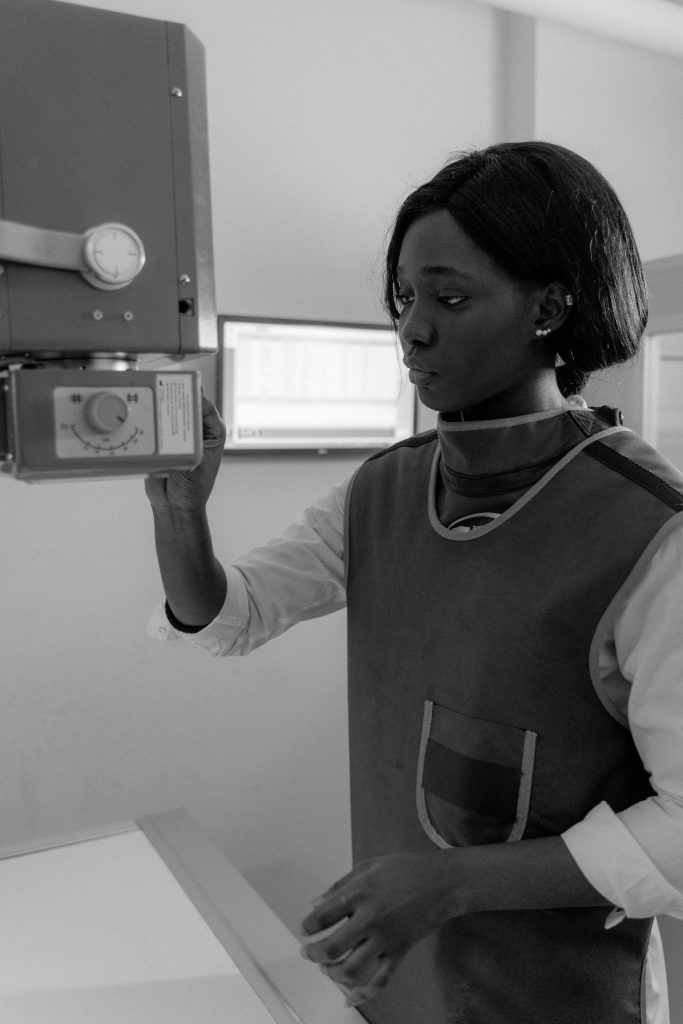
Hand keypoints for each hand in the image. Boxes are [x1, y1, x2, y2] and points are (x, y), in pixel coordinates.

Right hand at [145, 393, 225, 510]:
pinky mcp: (158, 439)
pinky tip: (137, 409)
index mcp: (212, 430)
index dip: (193, 392)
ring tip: (147, 393)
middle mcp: (195, 428)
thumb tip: (191, 408)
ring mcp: (176, 433)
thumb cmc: (194, 486)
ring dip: (157, 404)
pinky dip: (145, 418)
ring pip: (166, 411)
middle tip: (160, 385)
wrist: (173, 505)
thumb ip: (195, 436)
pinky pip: (152, 424)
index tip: (180, 385)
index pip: (204, 404)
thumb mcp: (199, 460)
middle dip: (172, 395)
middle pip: (184, 403)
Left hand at [300, 852, 455, 1005]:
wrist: (442, 882)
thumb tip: (316, 903)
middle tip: (308, 953)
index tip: (305, 929)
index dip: (308, 925)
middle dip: (314, 954)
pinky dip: (363, 994)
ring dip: (333, 974)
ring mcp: (385, 938)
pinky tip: (350, 999)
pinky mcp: (399, 952)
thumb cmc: (405, 869)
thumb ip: (340, 884)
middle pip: (333, 947)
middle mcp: (370, 918)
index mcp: (359, 892)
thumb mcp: (368, 865)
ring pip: (353, 969)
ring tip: (327, 970)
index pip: (324, 915)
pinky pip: (380, 980)